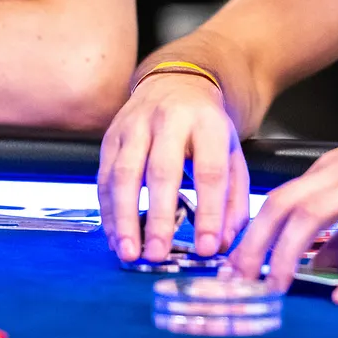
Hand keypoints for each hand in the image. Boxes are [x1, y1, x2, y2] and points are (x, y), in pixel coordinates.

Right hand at [98, 73, 250, 262]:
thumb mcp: (232, 152)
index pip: (210, 171)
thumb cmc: (206, 127)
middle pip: (162, 171)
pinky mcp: (110, 137)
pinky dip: (108, 211)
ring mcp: (135, 126)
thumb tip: (224, 242)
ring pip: (124, 174)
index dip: (209, 211)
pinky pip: (104, 178)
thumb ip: (233, 197)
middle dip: (159, 216)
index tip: (208, 247)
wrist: (177, 82)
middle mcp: (169, 121)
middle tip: (159, 254)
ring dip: (124, 218)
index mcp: (207, 123)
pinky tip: (115, 237)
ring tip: (130, 253)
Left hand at [226, 91, 337, 304]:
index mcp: (334, 168)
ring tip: (276, 288)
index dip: (251, 237)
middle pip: (283, 204)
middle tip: (238, 284)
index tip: (233, 272)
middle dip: (254, 245)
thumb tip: (318, 267)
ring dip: (287, 253)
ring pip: (313, 213)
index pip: (278, 201)